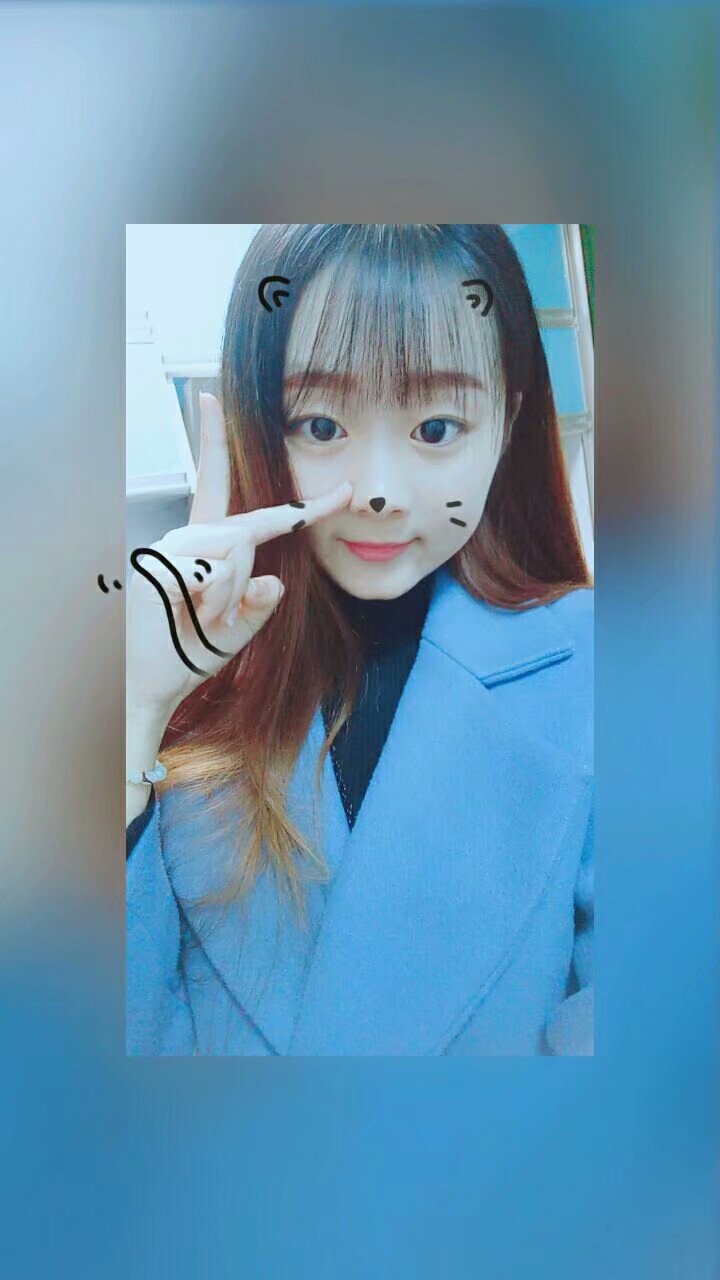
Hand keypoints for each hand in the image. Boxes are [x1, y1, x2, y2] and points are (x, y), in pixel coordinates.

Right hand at [126, 392, 351, 717]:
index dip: (296, 499)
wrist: (151, 683)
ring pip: (235, 551)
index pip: (249, 507)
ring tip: (197, 617)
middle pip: (246, 533)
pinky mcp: (160, 561)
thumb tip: (275, 579)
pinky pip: (214, 572)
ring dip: (226, 597)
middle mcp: (189, 537)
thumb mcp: (240, 627)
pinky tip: (185, 615)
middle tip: (210, 618)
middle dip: (240, 583)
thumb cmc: (190, 651)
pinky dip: (212, 603)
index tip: (340, 487)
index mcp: (209, 547)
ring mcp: (171, 546)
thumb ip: (261, 602)